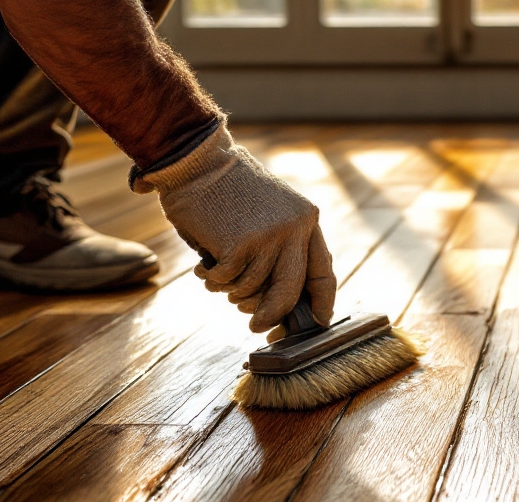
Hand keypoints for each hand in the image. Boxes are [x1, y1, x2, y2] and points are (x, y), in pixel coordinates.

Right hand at [132, 124, 335, 332]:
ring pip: (252, 289)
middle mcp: (295, 229)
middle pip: (289, 292)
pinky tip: (203, 268)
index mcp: (307, 220)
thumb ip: (281, 249)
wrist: (196, 159)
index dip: (321, 302)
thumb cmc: (226, 190)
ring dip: (231, 291)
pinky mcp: (241, 245)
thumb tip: (278, 301)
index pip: (322, 271)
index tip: (316, 322)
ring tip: (217, 276)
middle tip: (255, 326)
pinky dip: (212, 280)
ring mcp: (269, 237)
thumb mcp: (270, 212)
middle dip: (271, 316)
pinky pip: (227, 281)